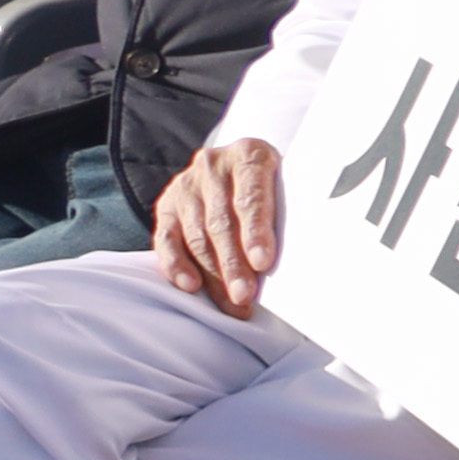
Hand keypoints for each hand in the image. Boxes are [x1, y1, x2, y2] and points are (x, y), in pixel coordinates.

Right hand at [150, 137, 287, 315]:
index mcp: (250, 155)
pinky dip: (177, 265)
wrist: (240, 164)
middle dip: (233, 265)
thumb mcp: (288, 185)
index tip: (263, 263)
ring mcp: (187, 185)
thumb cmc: (274, 185)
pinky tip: (190, 286)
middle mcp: (213, 166)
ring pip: (197, 236)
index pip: (251, 198)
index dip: (256, 232)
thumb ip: (288, 214)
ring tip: (231, 304)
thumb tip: (291, 263)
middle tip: (244, 297)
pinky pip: (166, 239)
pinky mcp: (167, 205)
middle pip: (222, 223)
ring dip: (213, 275)